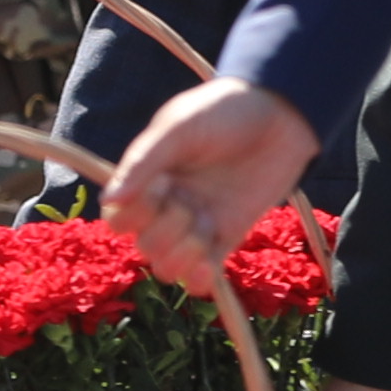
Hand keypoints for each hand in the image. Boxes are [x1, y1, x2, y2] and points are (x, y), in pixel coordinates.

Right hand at [101, 79, 316, 297]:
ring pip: (168, 267)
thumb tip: (108, 200)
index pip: (118, 219)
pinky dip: (200, 278)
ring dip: (183, 254)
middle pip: (144, 247)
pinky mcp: (227, 237)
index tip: (161, 186)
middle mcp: (167, 206)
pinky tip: (208, 263)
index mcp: (148, 180)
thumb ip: (143, 162)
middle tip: (189, 201)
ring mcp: (197, 225)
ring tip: (206, 223)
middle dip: (164, 230)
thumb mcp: (179, 127)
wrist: (281, 115)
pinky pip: (202, 277)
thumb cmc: (224, 111)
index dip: (133, 215)